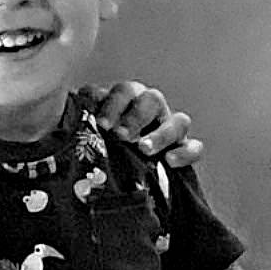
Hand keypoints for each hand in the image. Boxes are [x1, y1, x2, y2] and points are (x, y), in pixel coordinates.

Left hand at [86, 80, 202, 167]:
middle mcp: (151, 109)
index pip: (125, 92)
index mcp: (127, 99)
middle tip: (120, 137)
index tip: (101, 126)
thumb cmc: (97, 148)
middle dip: (136, 118)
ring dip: (161, 134)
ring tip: (143, 150)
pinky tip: (169, 162)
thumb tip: (75, 105)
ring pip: (178, 121)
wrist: (107, 176)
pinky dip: (186, 153)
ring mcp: (170, 128)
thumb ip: (82, 119)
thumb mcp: (86, 132)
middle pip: (152, 101)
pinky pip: (195, 147)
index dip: (113, 106)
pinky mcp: (183, 150)